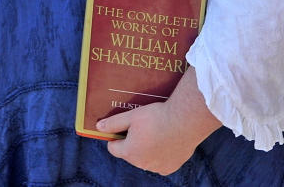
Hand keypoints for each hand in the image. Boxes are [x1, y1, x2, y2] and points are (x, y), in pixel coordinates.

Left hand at [97, 68, 220, 175]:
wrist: (185, 121)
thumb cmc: (156, 117)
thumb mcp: (131, 116)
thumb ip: (113, 123)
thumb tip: (99, 127)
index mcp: (130, 152)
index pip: (114, 148)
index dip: (115, 137)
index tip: (121, 128)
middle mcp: (143, 164)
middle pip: (130, 154)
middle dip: (132, 142)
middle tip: (140, 127)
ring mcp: (158, 167)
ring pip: (146, 158)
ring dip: (147, 148)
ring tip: (154, 131)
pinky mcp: (172, 166)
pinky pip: (161, 161)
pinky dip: (161, 153)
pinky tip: (165, 139)